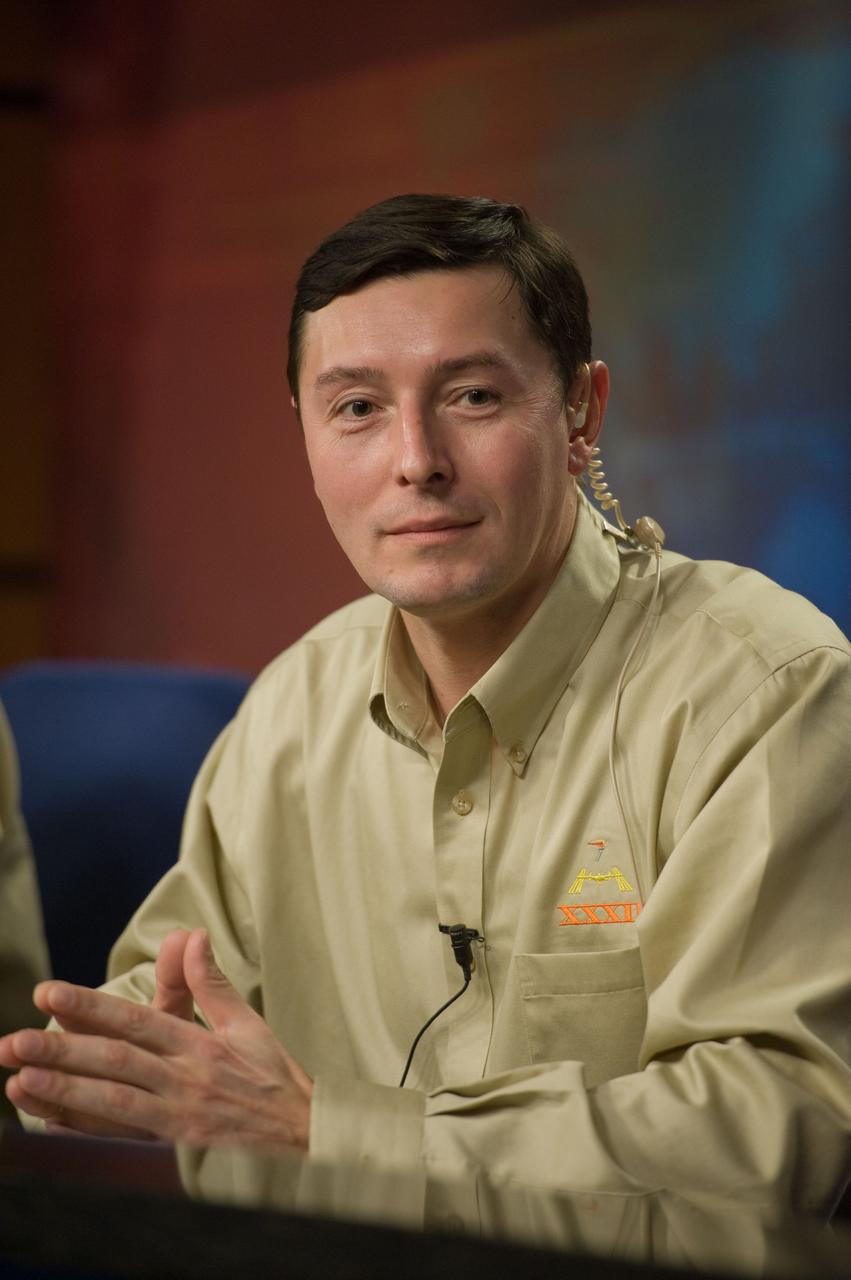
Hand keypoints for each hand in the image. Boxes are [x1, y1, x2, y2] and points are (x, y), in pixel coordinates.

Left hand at [0, 928, 312, 1150]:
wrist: (304, 1136)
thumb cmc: (273, 1078)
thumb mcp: (246, 1024)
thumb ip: (211, 982)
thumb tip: (193, 935)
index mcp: (199, 1046)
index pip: (136, 1021)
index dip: (91, 1008)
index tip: (50, 995)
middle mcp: (185, 1080)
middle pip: (115, 1063)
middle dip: (62, 1052)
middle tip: (15, 1042)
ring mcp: (178, 1120)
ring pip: (112, 1104)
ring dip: (64, 1093)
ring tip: (19, 1082)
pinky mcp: (174, 1151)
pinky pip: (123, 1143)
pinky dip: (85, 1136)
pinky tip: (50, 1125)